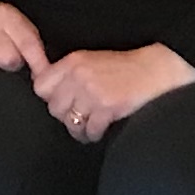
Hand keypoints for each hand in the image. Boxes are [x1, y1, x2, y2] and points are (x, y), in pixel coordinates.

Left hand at [38, 43, 194, 140]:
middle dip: (65, 115)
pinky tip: (100, 130)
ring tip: (88, 127)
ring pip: (70, 122)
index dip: (49, 97)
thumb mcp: (90, 60)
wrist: (154, 70)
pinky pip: (90, 130)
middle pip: (54, 107)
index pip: (41, 85)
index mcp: (73, 61)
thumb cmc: (123, 68)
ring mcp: (92, 92)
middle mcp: (79, 75)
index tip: (60, 101)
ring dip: (79, 129)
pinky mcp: (106, 107)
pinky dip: (94, 134)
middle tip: (78, 116)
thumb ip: (68, 73)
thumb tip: (45, 91)